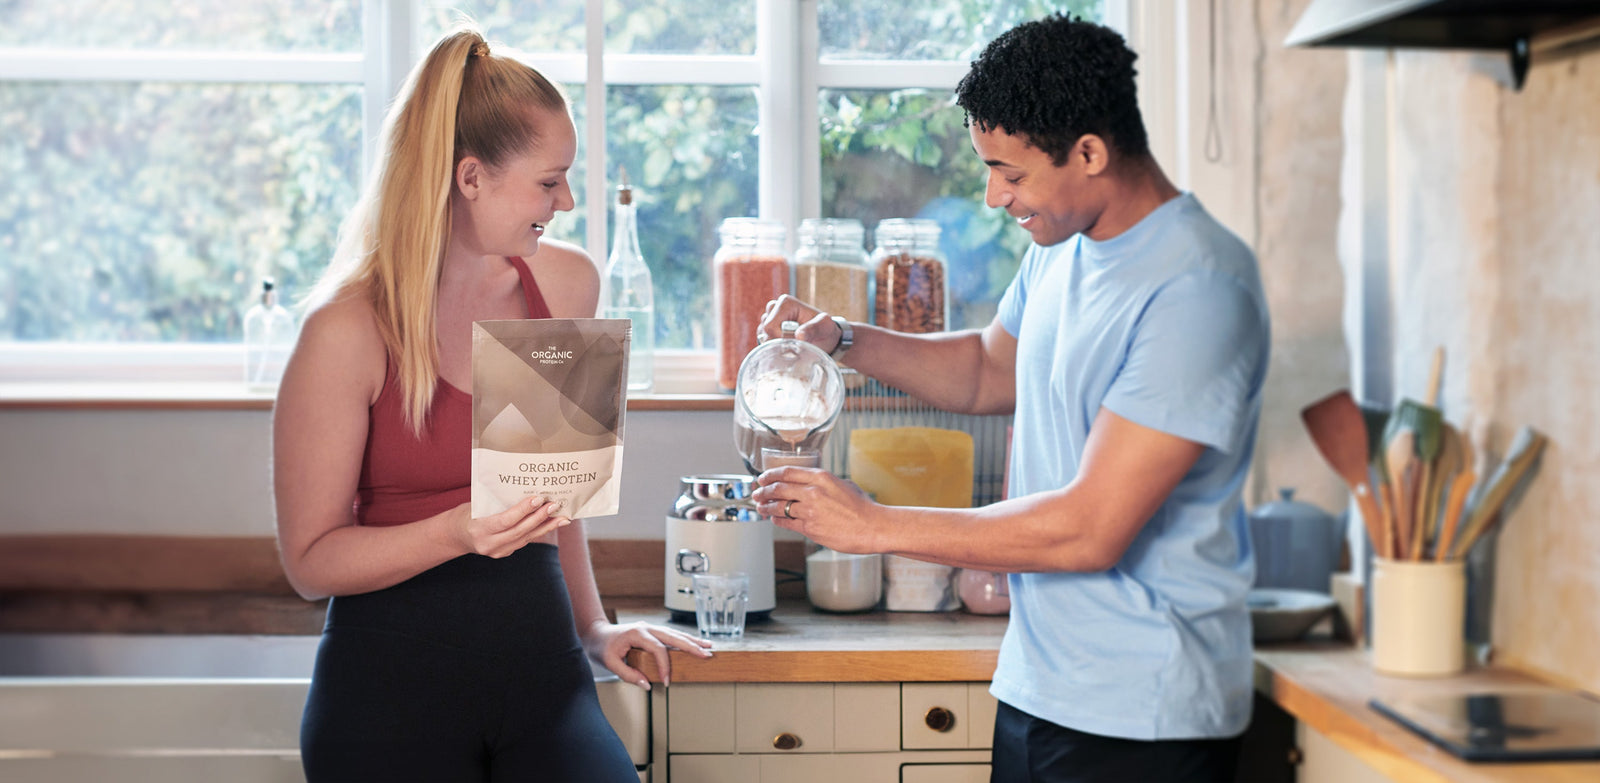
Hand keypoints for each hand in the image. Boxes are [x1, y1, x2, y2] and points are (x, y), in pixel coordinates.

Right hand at [453, 496, 570, 557]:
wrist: (455, 535)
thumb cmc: (466, 514)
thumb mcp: (477, 505)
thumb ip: (498, 502)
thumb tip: (525, 490)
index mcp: (479, 529)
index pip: (506, 520)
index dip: (524, 510)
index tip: (539, 499)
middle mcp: (488, 544)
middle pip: (519, 531)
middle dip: (540, 518)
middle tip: (555, 505)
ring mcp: (496, 552)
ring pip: (525, 538)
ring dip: (545, 527)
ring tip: (562, 517)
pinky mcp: (503, 553)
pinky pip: (524, 541)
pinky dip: (538, 531)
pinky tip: (551, 523)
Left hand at [582, 620, 713, 689]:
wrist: (595, 633)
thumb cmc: (601, 647)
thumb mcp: (610, 663)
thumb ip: (629, 675)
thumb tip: (648, 685)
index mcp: (637, 633)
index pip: (658, 649)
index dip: (665, 665)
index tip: (667, 680)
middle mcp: (646, 627)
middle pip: (673, 636)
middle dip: (691, 646)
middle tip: (706, 655)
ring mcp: (650, 628)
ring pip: (675, 634)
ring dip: (692, 641)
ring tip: (708, 646)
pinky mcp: (651, 631)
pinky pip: (671, 635)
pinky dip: (684, 639)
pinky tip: (694, 643)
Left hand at [752, 465, 880, 552]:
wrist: (873, 527)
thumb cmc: (862, 507)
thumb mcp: (843, 484)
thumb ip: (824, 482)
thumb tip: (809, 483)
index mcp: (821, 477)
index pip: (787, 472)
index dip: (770, 475)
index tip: (763, 478)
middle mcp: (813, 492)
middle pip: (778, 488)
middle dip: (763, 491)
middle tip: (757, 493)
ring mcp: (810, 511)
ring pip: (779, 506)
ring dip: (766, 506)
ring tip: (760, 507)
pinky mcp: (810, 528)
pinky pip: (786, 522)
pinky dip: (777, 519)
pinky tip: (774, 518)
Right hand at [758, 295, 842, 352]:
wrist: (825, 337)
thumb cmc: (825, 329)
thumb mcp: (825, 327)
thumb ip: (813, 329)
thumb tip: (799, 335)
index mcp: (786, 303)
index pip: (770, 326)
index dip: (780, 339)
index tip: (795, 343)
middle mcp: (775, 308)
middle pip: (764, 330)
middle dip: (778, 342)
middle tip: (795, 345)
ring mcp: (770, 317)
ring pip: (762, 334)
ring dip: (776, 343)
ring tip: (793, 343)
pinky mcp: (769, 328)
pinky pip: (762, 339)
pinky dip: (773, 346)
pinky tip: (786, 345)